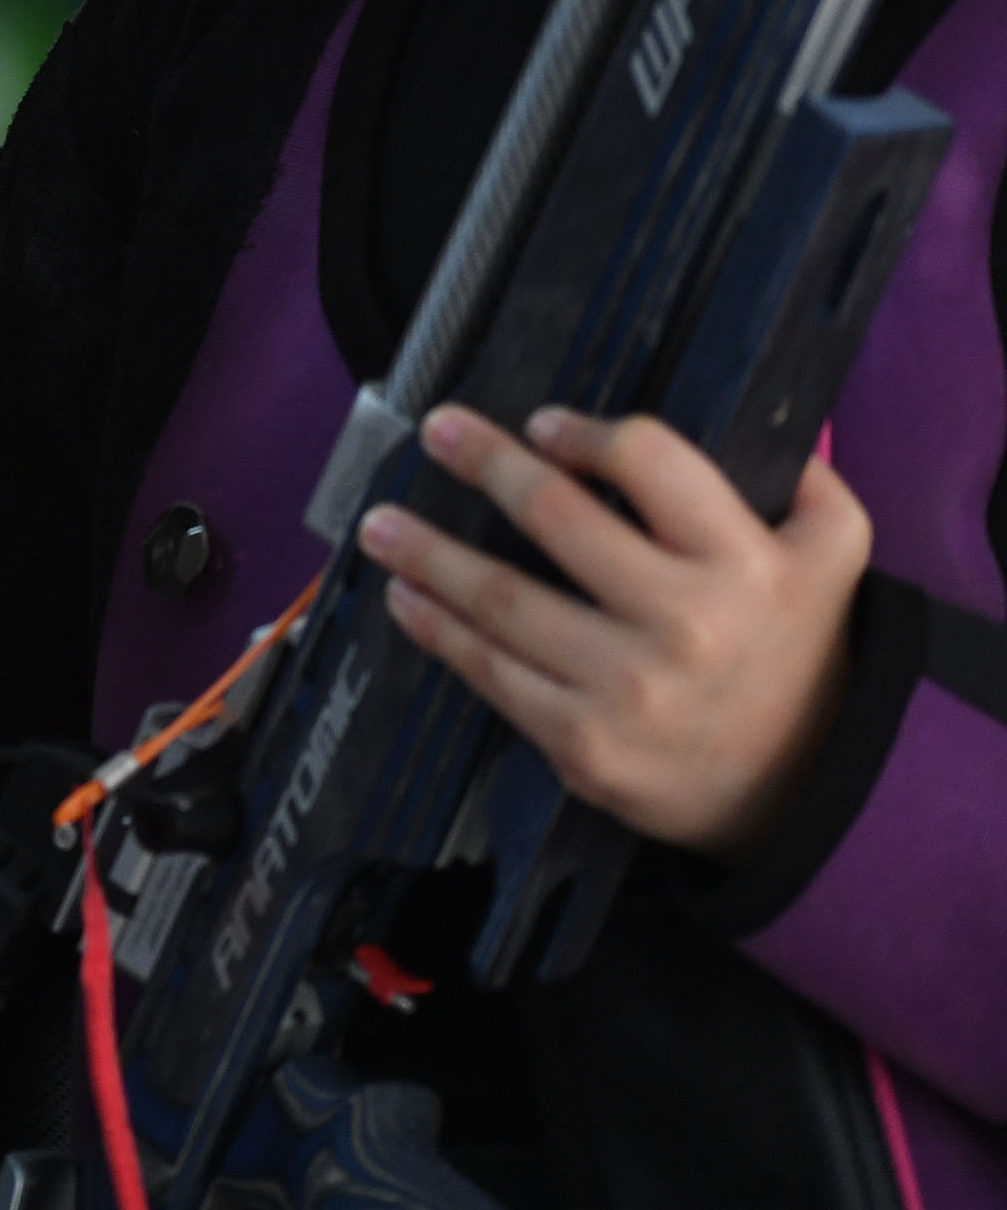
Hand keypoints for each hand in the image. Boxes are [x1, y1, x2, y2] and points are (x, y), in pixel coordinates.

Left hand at [357, 403, 868, 853]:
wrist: (801, 790)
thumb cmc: (796, 651)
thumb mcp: (832, 560)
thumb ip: (807, 489)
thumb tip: (758, 419)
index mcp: (746, 562)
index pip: (651, 462)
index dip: (586, 434)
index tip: (540, 425)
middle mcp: (688, 621)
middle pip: (558, 517)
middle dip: (485, 464)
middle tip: (436, 430)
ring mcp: (630, 688)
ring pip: (503, 600)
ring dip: (428, 554)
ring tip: (378, 524)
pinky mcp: (586, 744)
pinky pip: (493, 675)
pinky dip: (439, 631)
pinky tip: (405, 599)